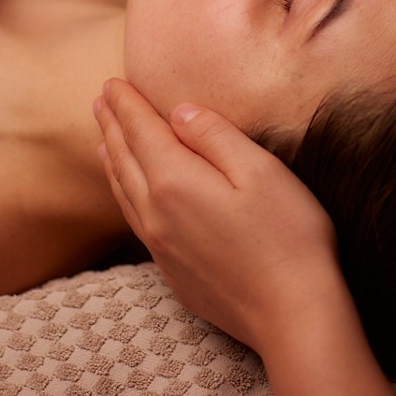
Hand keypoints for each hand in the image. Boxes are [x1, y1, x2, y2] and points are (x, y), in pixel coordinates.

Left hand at [94, 79, 340, 351]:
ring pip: (124, 192)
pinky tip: (128, 191)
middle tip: (102, 100)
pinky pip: (134, 220)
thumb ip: (215, 136)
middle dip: (113, 125)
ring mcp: (161, 247)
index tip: (113, 82)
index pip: (142, 131)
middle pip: (126, 159)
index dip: (127, 104)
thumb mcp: (260, 171)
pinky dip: (123, 194)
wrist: (292, 314)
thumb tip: (180, 113)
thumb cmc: (288, 236)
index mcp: (176, 182)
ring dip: (113, 159)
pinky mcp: (171, 272)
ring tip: (104, 137)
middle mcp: (156, 214)